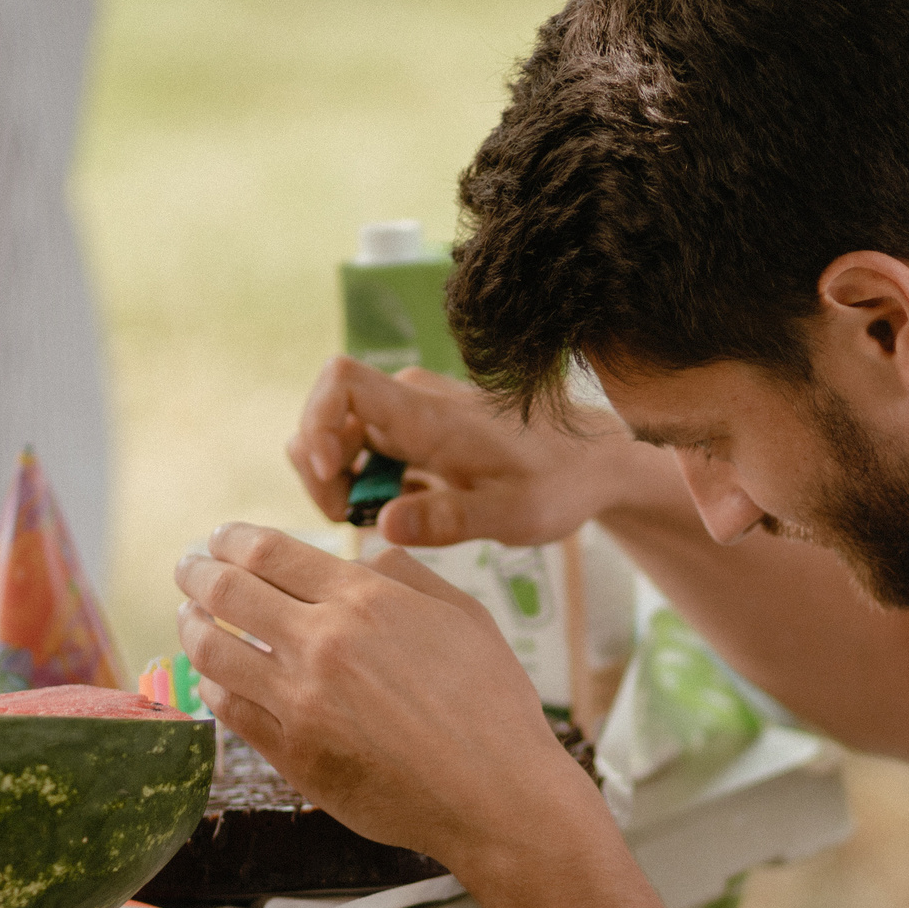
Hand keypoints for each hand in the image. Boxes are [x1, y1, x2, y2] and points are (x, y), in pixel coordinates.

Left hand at [175, 524, 606, 870]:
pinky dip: (213, 686)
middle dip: (196, 572)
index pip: (270, 552)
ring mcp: (301, 701)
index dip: (231, 540)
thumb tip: (366, 553)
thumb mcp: (465, 616)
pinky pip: (229, 710)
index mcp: (366, 600)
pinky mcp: (293, 754)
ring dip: (191, 627)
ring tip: (189, 619)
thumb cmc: (493, 707)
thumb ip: (409, 576)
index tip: (219, 540)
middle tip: (187, 568)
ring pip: (212, 650)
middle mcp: (324, 643)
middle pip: (227, 591)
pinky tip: (216, 678)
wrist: (497, 796)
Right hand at [287, 358, 652, 547]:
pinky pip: (369, 453)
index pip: (340, 381)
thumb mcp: (510, 514)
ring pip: (342, 438)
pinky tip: (405, 514)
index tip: (328, 476)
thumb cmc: (558, 483)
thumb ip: (447, 520)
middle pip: (327, 418)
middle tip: (353, 522)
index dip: (315, 423)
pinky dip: (369, 486)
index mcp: (427, 414)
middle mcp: (412, 404)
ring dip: (345, 484)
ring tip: (384, 522)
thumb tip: (383, 526)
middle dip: (322, 473)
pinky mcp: (419, 435)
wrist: (593, 461)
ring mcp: (413, 417)